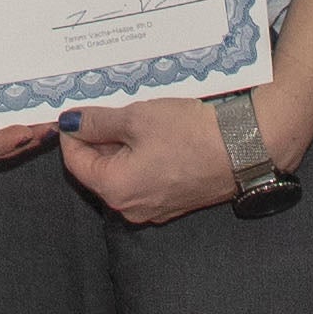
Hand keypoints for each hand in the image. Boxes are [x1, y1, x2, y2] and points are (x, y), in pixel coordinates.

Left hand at [59, 93, 283, 225]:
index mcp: (114, 190)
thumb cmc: (188, 134)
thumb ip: (97, 122)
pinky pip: (143, 178)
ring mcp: (153, 208)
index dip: (71, 132)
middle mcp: (130, 208)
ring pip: (121, 172)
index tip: (76, 108)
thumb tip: (70, 122)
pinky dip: (139, 155)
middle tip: (104, 105)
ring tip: (129, 114)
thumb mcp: (135, 118)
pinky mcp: (172, 201)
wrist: (242, 148)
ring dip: (119, 144)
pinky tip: (150, 132)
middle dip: (96, 137)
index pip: (74, 161)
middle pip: (97, 169)